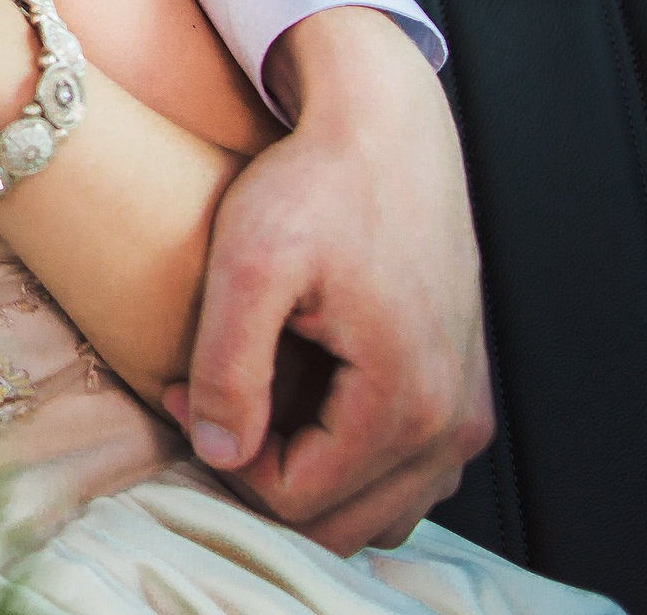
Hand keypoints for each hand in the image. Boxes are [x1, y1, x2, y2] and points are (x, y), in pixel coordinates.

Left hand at [160, 7, 491, 553]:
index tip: (179, 389)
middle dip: (261, 478)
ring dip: (305, 477)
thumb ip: (230, 366)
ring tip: (246, 400)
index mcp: (405, 402)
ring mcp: (467, 411)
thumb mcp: (249, 264)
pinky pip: (402, 469)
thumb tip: (215, 452)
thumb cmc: (316, 181)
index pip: (298, 499)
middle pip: (342, 520)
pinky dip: (346, 460)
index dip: (222, 457)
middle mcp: (455, 423)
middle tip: (205, 403)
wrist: (385, 126)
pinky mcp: (462, 389)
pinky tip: (294, 401)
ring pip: (376, 505)